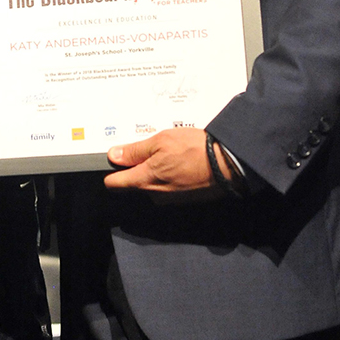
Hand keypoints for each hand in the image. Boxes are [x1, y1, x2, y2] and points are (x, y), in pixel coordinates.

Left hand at [105, 126, 229, 195]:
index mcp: (144, 180)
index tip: (116, 159)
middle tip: (151, 149)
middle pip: (134, 183)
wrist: (227, 162)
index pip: (114, 184)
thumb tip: (114, 155)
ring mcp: (170, 199)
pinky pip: (169, 187)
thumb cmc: (195, 149)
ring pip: (152, 184)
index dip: (112, 170)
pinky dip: (171, 175)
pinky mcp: (183, 198)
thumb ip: (135, 151)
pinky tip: (181, 162)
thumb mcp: (160, 141)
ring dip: (157, 169)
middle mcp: (155, 194)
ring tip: (170, 153)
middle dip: (138, 166)